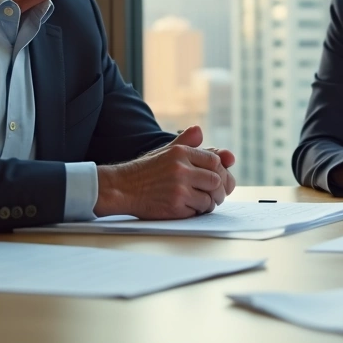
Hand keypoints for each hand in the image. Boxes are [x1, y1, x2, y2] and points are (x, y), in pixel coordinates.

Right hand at [94, 125, 234, 217]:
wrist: (122, 188)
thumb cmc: (146, 170)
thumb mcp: (165, 151)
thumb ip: (185, 142)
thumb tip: (200, 130)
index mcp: (181, 152)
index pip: (215, 161)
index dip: (219, 171)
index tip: (216, 178)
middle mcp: (181, 169)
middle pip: (216, 180)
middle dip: (218, 190)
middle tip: (215, 195)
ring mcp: (178, 188)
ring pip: (209, 198)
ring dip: (208, 203)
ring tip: (202, 202)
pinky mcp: (174, 206)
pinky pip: (197, 211)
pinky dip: (196, 212)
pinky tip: (188, 208)